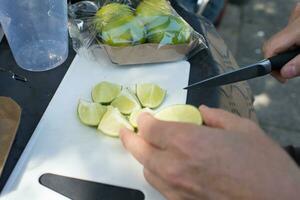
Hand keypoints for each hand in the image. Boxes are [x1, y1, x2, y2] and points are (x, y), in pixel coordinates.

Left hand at [120, 105, 299, 199]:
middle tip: (127, 131)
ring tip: (148, 148)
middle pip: (140, 150)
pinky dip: (157, 174)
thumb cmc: (264, 165)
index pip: (150, 128)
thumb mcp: (243, 129)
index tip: (144, 117)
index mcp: (189, 142)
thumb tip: (201, 112)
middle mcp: (176, 166)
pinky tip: (165, 168)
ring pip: (146, 171)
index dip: (144, 121)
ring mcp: (177, 189)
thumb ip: (216, 117)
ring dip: (143, 157)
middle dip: (130, 138)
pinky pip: (160, 187)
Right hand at [263, 3, 299, 81]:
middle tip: (294, 68)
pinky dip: (293, 41)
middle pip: (274, 44)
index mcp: (298, 28)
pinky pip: (289, 31)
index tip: (281, 77)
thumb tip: (283, 73)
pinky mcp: (299, 14)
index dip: (271, 66)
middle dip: (280, 59)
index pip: (270, 48)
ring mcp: (297, 14)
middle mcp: (295, 17)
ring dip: (287, 50)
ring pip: (282, 38)